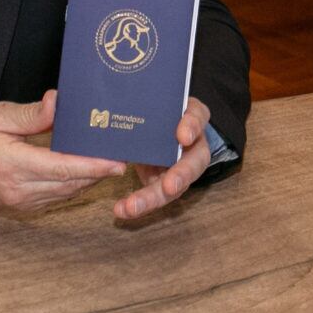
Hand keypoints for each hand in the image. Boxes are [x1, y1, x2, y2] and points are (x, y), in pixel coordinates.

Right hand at [0, 90, 124, 210]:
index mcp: (11, 165)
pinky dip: (73, 186)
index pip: (60, 168)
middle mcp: (17, 189)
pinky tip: (85, 172)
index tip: (116, 161)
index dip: (92, 166)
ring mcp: (20, 203)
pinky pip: (55, 198)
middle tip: (123, 157)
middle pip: (69, 184)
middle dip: (98, 172)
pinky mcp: (21, 208)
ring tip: (109, 162)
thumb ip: (30, 114)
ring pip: (66, 194)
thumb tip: (58, 102)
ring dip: (88, 180)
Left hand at [114, 97, 213, 219]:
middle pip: (194, 162)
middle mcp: (192, 143)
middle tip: (169, 187)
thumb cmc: (153, 110)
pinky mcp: (167, 181)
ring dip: (154, 198)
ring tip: (131, 207)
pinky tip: (122, 209)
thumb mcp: (151, 103)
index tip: (183, 137)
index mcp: (191, 115)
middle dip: (181, 175)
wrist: (151, 124)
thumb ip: (141, 106)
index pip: (198, 115)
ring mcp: (181, 165)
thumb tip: (114, 113)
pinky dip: (141, 203)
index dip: (192, 126)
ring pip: (175, 185)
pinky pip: (158, 195)